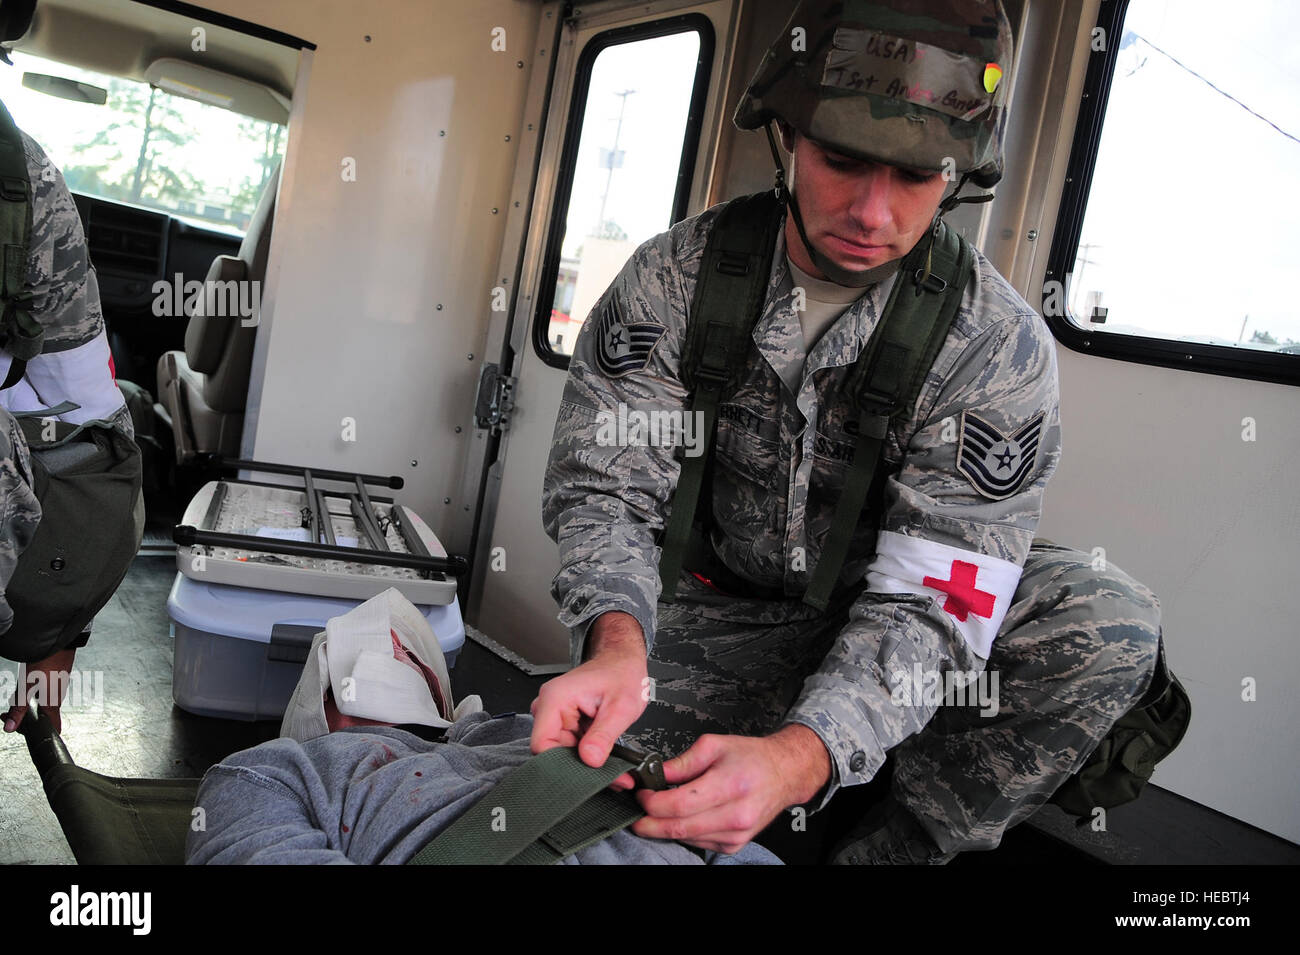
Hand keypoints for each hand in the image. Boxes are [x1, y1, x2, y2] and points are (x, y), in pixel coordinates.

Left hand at [3, 647, 76, 732]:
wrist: (58, 639)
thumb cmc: (45, 662)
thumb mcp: (25, 687)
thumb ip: (18, 709)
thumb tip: (10, 728)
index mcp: (52, 703)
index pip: (54, 727)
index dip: (38, 732)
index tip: (19, 726)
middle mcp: (58, 696)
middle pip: (43, 714)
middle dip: (24, 715)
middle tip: (7, 711)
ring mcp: (59, 685)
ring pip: (43, 701)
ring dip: (28, 702)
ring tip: (16, 692)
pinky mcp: (58, 676)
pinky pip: (46, 690)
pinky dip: (35, 691)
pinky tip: (28, 681)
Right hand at [530, 612, 647, 772]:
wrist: (623, 661)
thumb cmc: (622, 674)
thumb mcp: (621, 706)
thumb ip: (604, 735)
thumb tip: (590, 759)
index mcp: (555, 698)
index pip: (541, 745)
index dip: (562, 764)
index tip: (585, 774)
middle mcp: (550, 706)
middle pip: (552, 752)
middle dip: (580, 767)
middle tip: (610, 775)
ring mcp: (556, 715)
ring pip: (563, 753)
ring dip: (587, 762)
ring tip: (613, 764)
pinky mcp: (565, 722)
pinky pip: (571, 747)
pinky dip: (589, 754)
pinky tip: (606, 756)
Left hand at [630, 725, 830, 854]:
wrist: (783, 773)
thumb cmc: (752, 757)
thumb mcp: (714, 745)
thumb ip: (681, 762)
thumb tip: (654, 774)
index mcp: (730, 785)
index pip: (679, 804)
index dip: (652, 802)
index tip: (642, 794)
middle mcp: (735, 814)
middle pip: (679, 828)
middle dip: (649, 822)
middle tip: (636, 813)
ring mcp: (736, 834)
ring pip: (686, 839)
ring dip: (665, 828)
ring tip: (659, 811)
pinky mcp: (734, 844)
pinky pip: (698, 843)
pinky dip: (684, 833)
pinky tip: (683, 818)